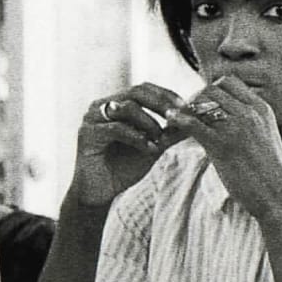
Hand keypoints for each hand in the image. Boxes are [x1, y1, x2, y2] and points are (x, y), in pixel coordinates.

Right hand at [71, 83, 187, 204]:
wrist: (102, 192)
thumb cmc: (125, 168)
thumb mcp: (154, 147)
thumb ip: (170, 133)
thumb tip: (195, 121)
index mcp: (117, 104)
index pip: (143, 89)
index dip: (165, 95)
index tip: (185, 107)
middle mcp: (102, 106)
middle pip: (135, 92)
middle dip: (160, 103)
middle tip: (177, 116)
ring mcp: (92, 118)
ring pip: (126, 107)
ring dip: (149, 122)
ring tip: (160, 140)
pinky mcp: (87, 134)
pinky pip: (115, 128)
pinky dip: (137, 137)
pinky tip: (149, 149)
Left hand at [166, 76, 281, 219]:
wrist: (278, 197)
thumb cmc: (271, 174)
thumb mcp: (266, 138)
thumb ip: (250, 123)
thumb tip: (228, 118)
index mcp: (262, 109)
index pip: (228, 82)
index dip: (211, 91)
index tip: (204, 107)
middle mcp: (250, 113)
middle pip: (210, 89)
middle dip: (195, 100)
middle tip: (187, 117)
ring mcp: (236, 127)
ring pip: (200, 103)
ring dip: (185, 111)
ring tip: (177, 124)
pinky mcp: (222, 145)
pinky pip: (192, 123)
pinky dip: (177, 121)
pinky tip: (170, 124)